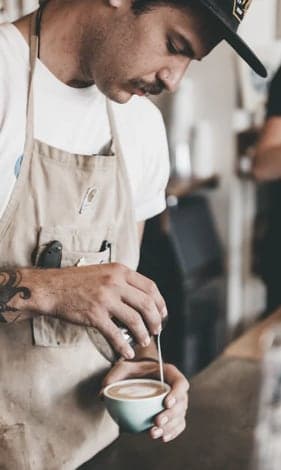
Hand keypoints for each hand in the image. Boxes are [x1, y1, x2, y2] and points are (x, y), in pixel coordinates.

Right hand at [33, 263, 166, 358]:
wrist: (52, 288)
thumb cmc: (77, 281)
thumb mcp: (104, 271)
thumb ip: (122, 281)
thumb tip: (141, 298)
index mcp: (120, 271)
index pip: (150, 287)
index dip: (160, 303)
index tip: (162, 314)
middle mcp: (115, 282)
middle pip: (146, 304)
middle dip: (155, 320)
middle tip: (156, 330)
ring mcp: (105, 298)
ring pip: (135, 320)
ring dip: (143, 334)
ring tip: (143, 341)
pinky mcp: (94, 315)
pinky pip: (115, 334)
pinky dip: (124, 346)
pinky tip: (127, 352)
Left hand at [101, 359, 188, 441]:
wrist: (139, 375)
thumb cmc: (133, 370)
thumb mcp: (122, 368)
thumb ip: (112, 377)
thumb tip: (103, 394)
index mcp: (169, 373)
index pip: (181, 382)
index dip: (177, 393)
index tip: (166, 402)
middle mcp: (175, 388)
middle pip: (182, 403)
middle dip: (171, 415)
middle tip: (157, 422)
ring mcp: (176, 402)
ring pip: (180, 416)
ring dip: (170, 427)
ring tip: (154, 433)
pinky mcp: (172, 414)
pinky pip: (178, 424)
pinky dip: (172, 432)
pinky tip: (162, 437)